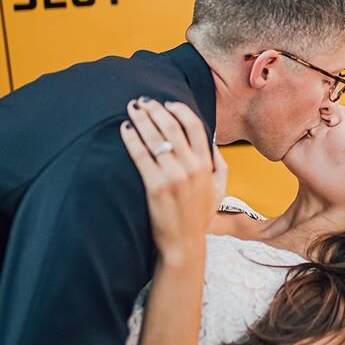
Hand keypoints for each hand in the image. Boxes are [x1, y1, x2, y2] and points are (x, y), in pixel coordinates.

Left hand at [120, 97, 227, 258]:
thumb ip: (219, 164)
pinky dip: (131, 139)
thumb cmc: (199, 218)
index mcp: (206, 165)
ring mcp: (173, 176)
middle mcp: (191, 167)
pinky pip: (140, 155)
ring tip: (132, 108)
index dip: (179, 110)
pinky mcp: (155, 186)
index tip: (167, 103)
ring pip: (155, 138)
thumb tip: (212, 142)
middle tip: (143, 101)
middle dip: (155, 109)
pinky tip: (125, 129)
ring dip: (141, 119)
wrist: (185, 243)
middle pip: (171, 127)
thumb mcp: (220, 190)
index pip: (194, 126)